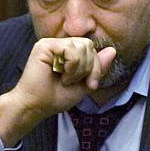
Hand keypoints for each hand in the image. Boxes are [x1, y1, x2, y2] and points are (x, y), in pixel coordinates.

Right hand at [0, 37, 115, 146]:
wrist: (36, 106)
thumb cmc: (56, 97)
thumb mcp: (85, 84)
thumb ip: (98, 68)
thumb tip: (112, 50)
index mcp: (69, 53)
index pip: (92, 49)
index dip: (97, 67)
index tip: (91, 85)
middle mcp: (61, 45)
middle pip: (89, 45)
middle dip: (89, 67)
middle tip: (74, 82)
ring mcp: (52, 44)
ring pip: (82, 46)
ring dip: (79, 68)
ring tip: (66, 79)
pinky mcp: (45, 45)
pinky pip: (71, 48)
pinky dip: (72, 65)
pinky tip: (60, 74)